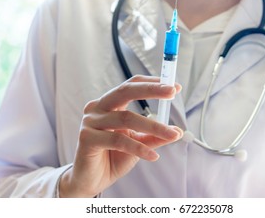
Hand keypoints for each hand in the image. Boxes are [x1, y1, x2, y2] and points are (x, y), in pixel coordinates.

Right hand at [59, 75, 182, 196]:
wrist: (92, 180)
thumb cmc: (113, 156)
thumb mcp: (138, 143)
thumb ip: (154, 136)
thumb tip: (177, 131)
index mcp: (109, 103)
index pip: (131, 85)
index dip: (152, 84)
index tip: (174, 87)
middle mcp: (97, 107)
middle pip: (125, 91)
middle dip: (151, 90)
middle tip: (172, 92)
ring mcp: (90, 121)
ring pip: (126, 118)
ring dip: (153, 126)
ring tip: (172, 135)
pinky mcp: (86, 138)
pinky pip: (118, 140)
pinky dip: (139, 148)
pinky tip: (154, 156)